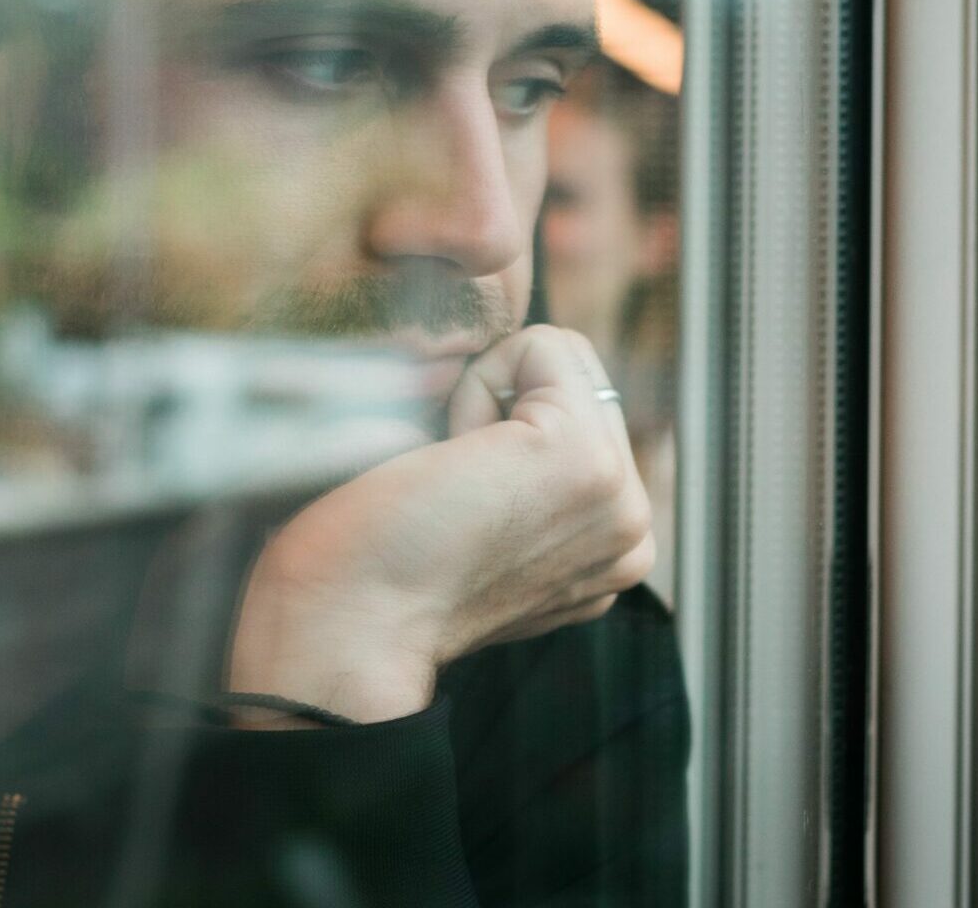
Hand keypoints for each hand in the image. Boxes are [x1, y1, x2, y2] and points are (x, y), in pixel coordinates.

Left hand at [226, 326, 654, 725]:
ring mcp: (619, 495)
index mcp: (614, 552)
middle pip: (581, 385)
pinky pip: (542, 348)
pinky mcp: (584, 456)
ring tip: (454, 485)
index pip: (586, 421)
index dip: (502, 429)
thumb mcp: (487, 530)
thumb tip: (510, 413)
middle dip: (501, 411)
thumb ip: (531, 486)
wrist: (345, 629)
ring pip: (564, 363)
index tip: (457, 503)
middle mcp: (633, 529)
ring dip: (488, 402)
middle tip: (451, 494)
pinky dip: (477, 383)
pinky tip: (451, 460)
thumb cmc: (374, 576)